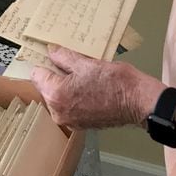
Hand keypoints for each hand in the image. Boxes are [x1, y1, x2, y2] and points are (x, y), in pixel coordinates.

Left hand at [30, 47, 163, 129]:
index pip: (36, 75)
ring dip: (66, 86)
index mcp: (56, 95)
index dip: (44, 63)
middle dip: (56, 75)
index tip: (51, 56)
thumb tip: (51, 51)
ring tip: (84, 75)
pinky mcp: (81, 124)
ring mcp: (70, 121)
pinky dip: (75, 97)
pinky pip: (70, 106)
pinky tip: (90, 87)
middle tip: (72, 63)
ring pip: (58, 97)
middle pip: (46, 87)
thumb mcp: (87, 63)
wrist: (138, 102)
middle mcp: (58, 112)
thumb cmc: (116, 82)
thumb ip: (64, 57)